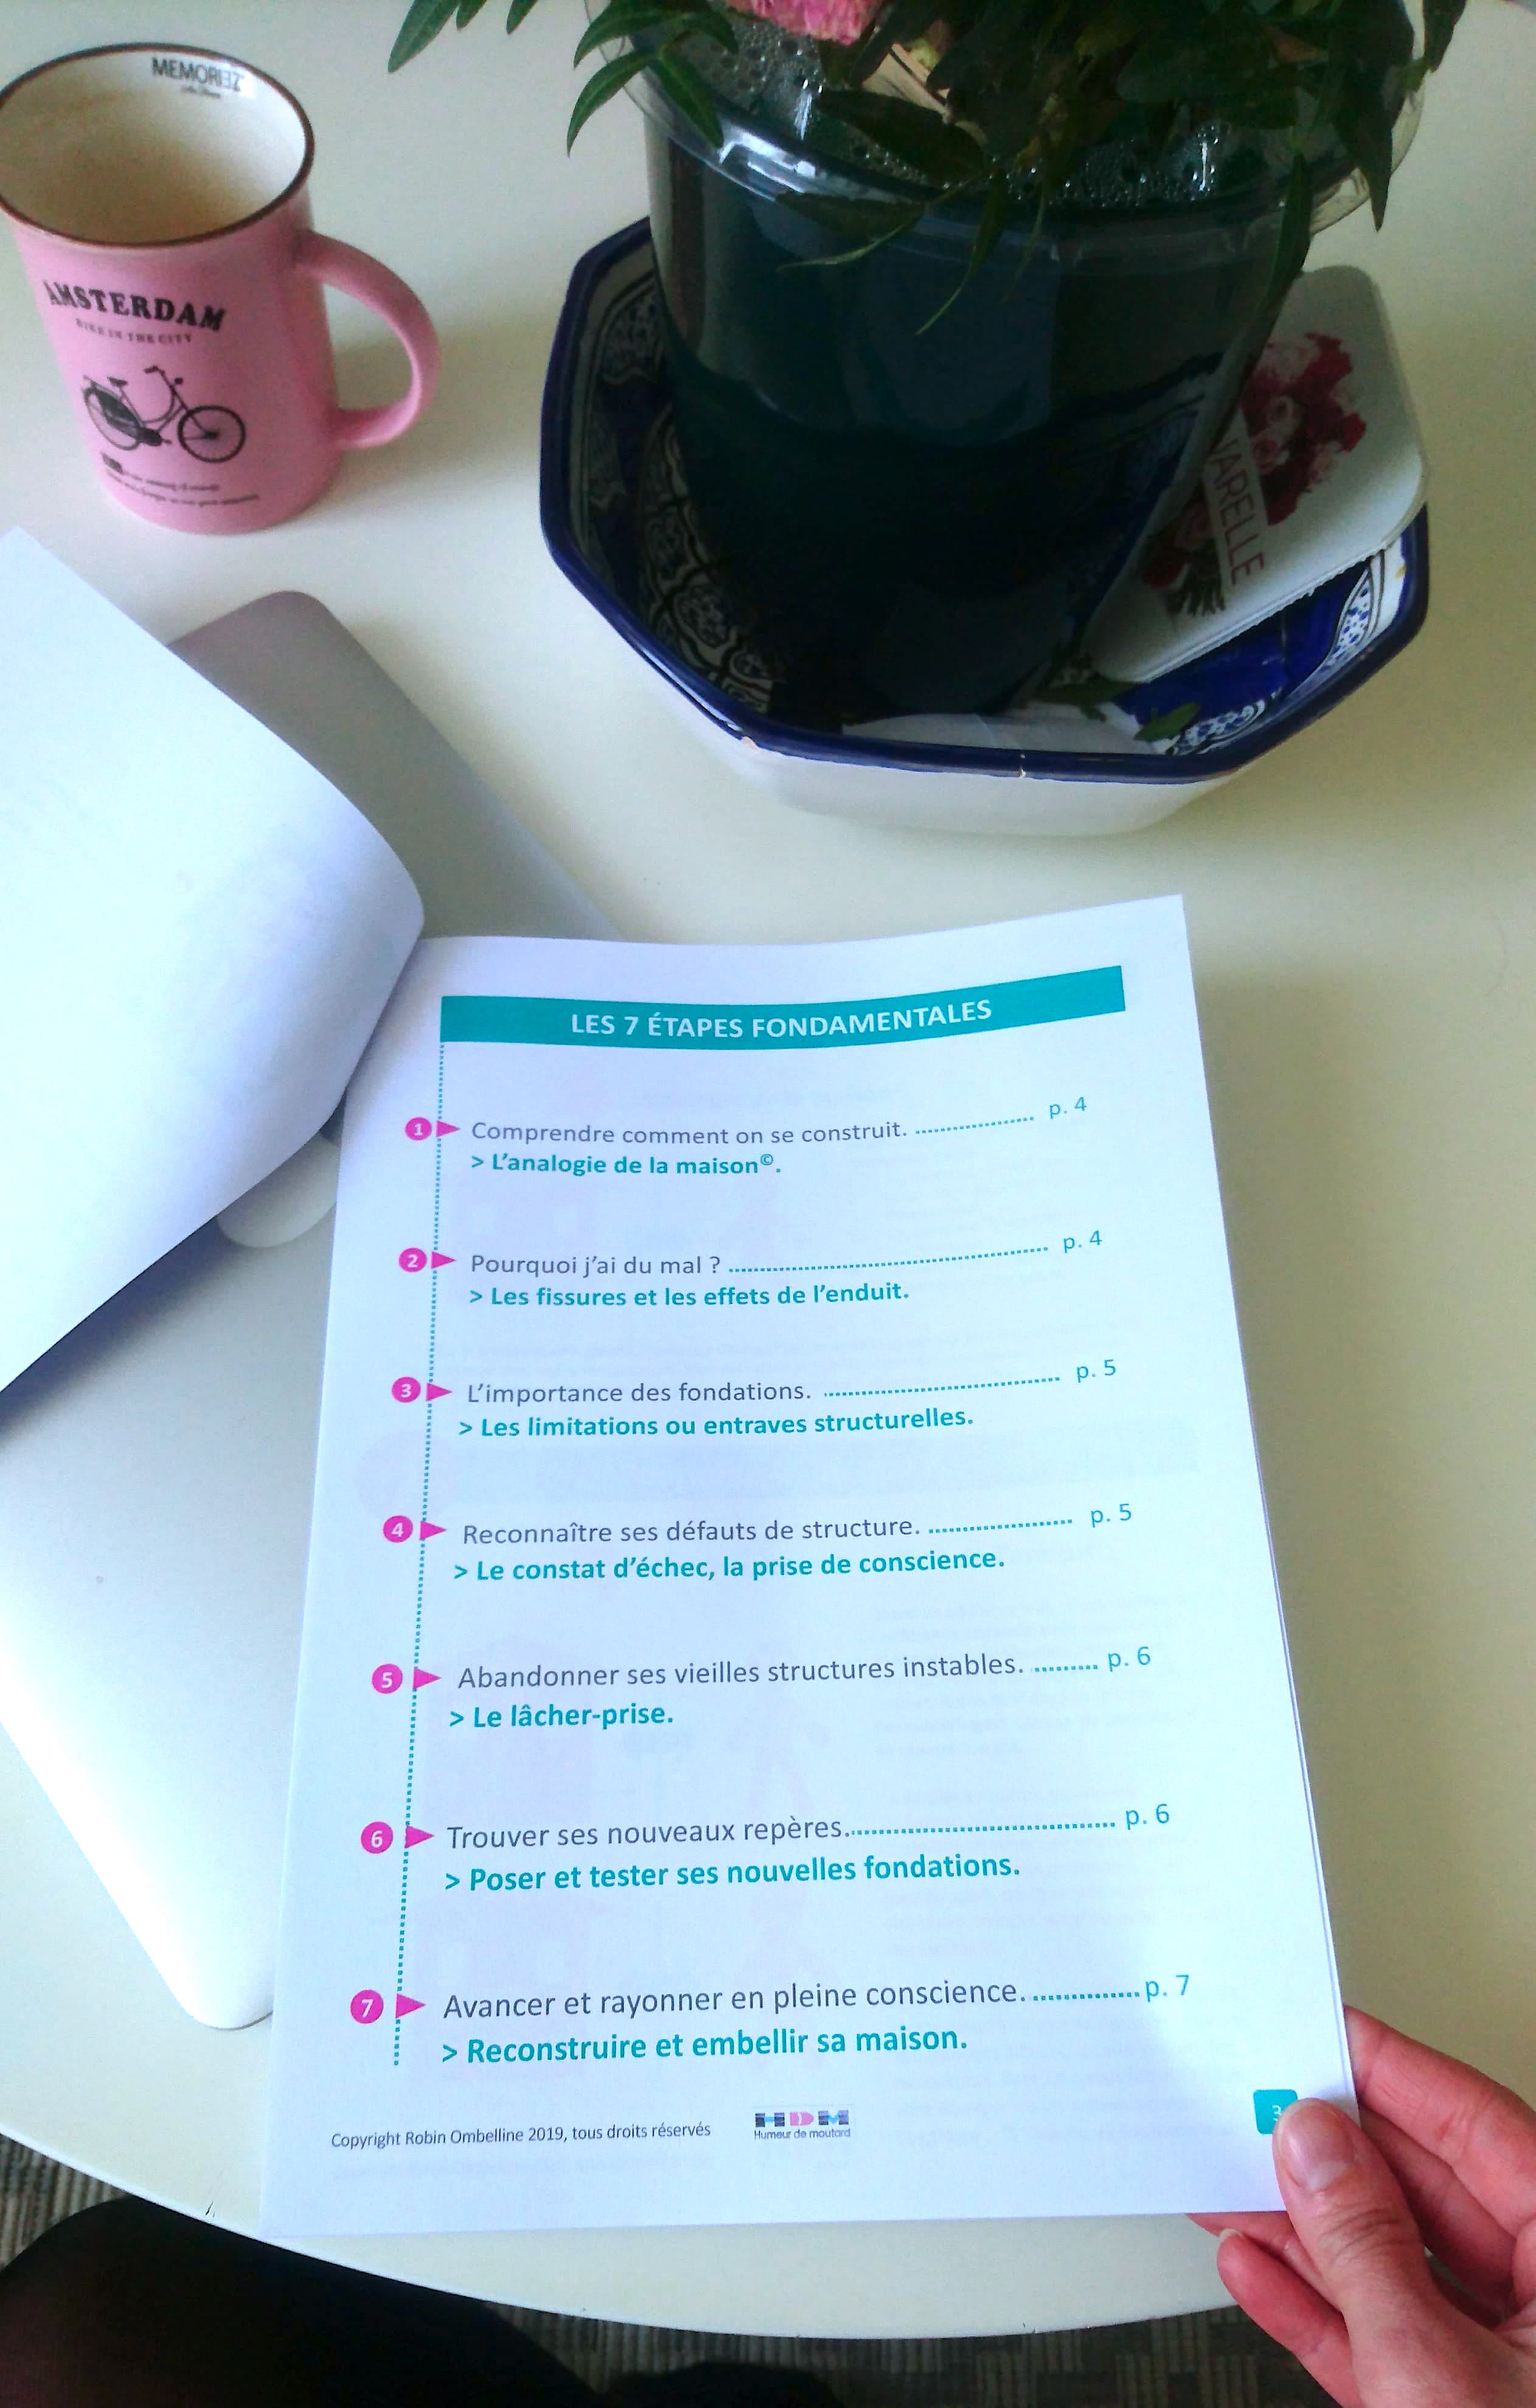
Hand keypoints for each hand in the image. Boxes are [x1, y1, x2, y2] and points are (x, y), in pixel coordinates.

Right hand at [1191, 2008, 1535, 2406]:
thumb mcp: (1438, 2370)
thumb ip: (1367, 2252)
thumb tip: (1312, 2146)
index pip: (1477, 2129)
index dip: (1391, 2072)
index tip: (1318, 2029)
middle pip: (1429, 2193)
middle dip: (1327, 2156)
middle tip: (1250, 2105)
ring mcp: (1510, 2359)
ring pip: (1397, 2266)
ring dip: (1303, 2231)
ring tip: (1226, 2183)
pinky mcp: (1459, 2405)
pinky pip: (1387, 2338)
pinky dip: (1319, 2308)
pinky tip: (1254, 2268)